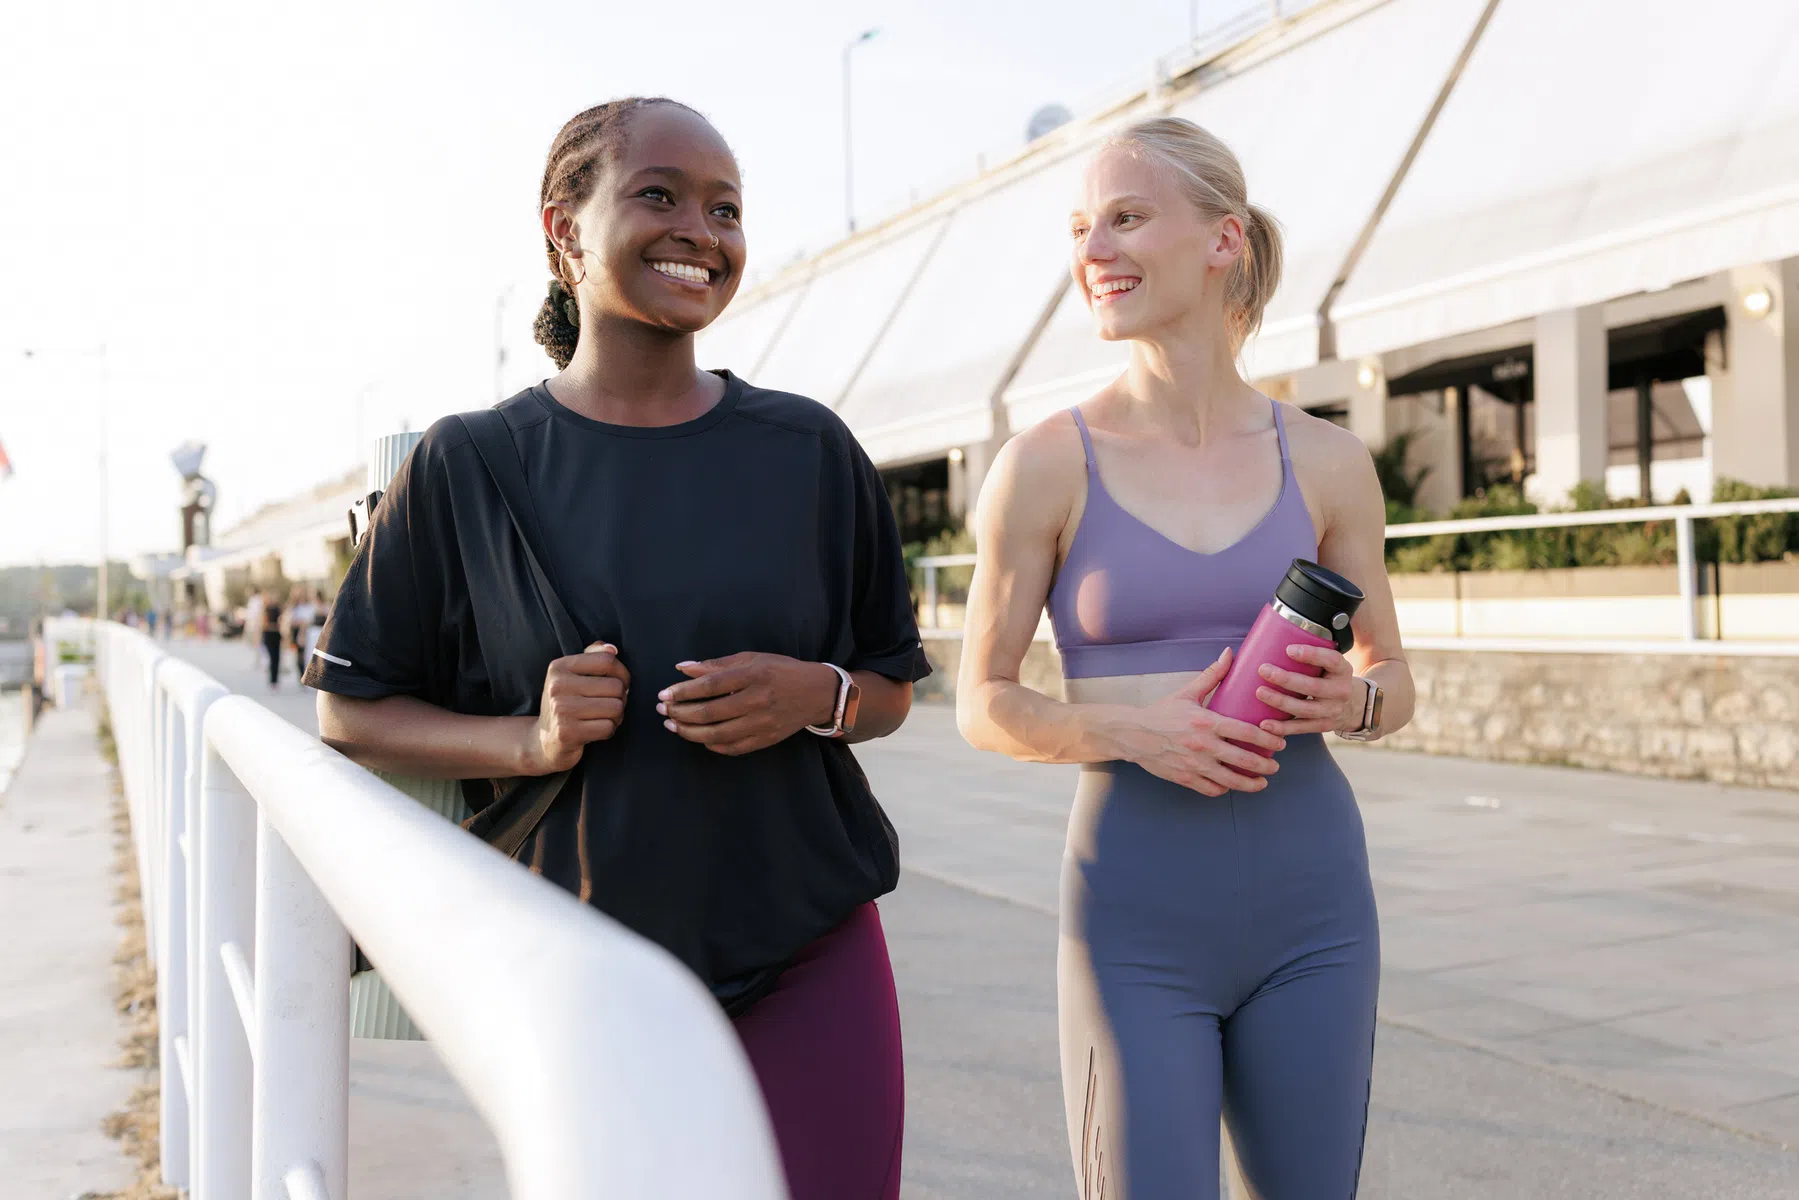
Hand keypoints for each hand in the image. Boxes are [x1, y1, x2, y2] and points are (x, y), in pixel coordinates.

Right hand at [523, 642, 630, 774]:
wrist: (544, 741)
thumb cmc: (567, 703)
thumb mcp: (573, 675)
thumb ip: (594, 655)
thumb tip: (612, 649)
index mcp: (559, 666)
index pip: (607, 660)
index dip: (623, 673)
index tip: (619, 684)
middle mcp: (557, 686)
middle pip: (616, 686)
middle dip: (621, 698)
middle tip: (610, 705)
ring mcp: (560, 709)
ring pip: (615, 708)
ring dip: (616, 716)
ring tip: (603, 717)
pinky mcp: (567, 732)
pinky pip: (608, 728)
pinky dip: (609, 730)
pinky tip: (596, 730)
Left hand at [658, 652, 839, 756]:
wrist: (817, 693)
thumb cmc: (781, 670)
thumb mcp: (752, 659)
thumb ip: (717, 664)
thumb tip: (683, 668)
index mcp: (754, 675)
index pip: (710, 686)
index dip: (684, 692)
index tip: (664, 695)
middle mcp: (758, 700)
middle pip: (710, 712)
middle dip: (680, 713)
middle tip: (663, 711)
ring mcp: (763, 723)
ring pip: (717, 734)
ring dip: (690, 732)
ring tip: (673, 725)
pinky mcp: (766, 739)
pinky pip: (732, 748)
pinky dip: (712, 745)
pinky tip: (699, 737)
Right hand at [1115, 647, 1285, 796]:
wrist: (1132, 734)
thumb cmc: (1162, 713)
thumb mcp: (1187, 692)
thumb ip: (1212, 675)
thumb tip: (1230, 653)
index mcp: (1206, 722)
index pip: (1246, 732)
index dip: (1268, 739)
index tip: (1280, 742)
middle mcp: (1202, 745)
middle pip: (1244, 760)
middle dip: (1266, 766)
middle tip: (1275, 766)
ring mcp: (1193, 765)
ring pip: (1231, 780)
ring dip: (1251, 784)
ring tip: (1262, 782)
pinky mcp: (1185, 778)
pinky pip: (1212, 789)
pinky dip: (1225, 789)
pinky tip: (1232, 785)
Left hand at [1256, 643, 1361, 736]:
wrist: (1352, 706)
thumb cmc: (1329, 677)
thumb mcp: (1330, 663)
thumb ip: (1311, 654)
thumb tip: (1271, 639)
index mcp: (1342, 669)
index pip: (1331, 660)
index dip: (1311, 654)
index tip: (1288, 649)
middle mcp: (1341, 691)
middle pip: (1313, 687)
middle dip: (1286, 679)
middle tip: (1263, 670)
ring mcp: (1332, 711)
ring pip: (1304, 709)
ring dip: (1280, 701)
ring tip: (1260, 692)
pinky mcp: (1323, 726)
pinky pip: (1301, 728)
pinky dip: (1282, 728)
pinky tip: (1265, 724)